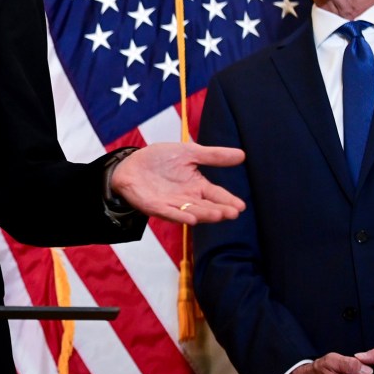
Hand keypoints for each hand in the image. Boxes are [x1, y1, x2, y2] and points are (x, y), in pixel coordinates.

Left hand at [108, 142, 245, 223]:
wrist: (130, 164)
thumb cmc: (160, 159)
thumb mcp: (189, 153)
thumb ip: (213, 156)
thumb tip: (242, 154)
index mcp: (197, 186)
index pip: (216, 195)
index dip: (228, 201)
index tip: (241, 206)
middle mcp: (187, 198)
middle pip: (206, 206)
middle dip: (219, 211)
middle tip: (232, 213)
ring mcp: (171, 204)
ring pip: (190, 212)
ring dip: (204, 214)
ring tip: (218, 215)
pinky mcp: (154, 206)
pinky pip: (168, 213)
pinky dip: (179, 217)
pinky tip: (191, 220)